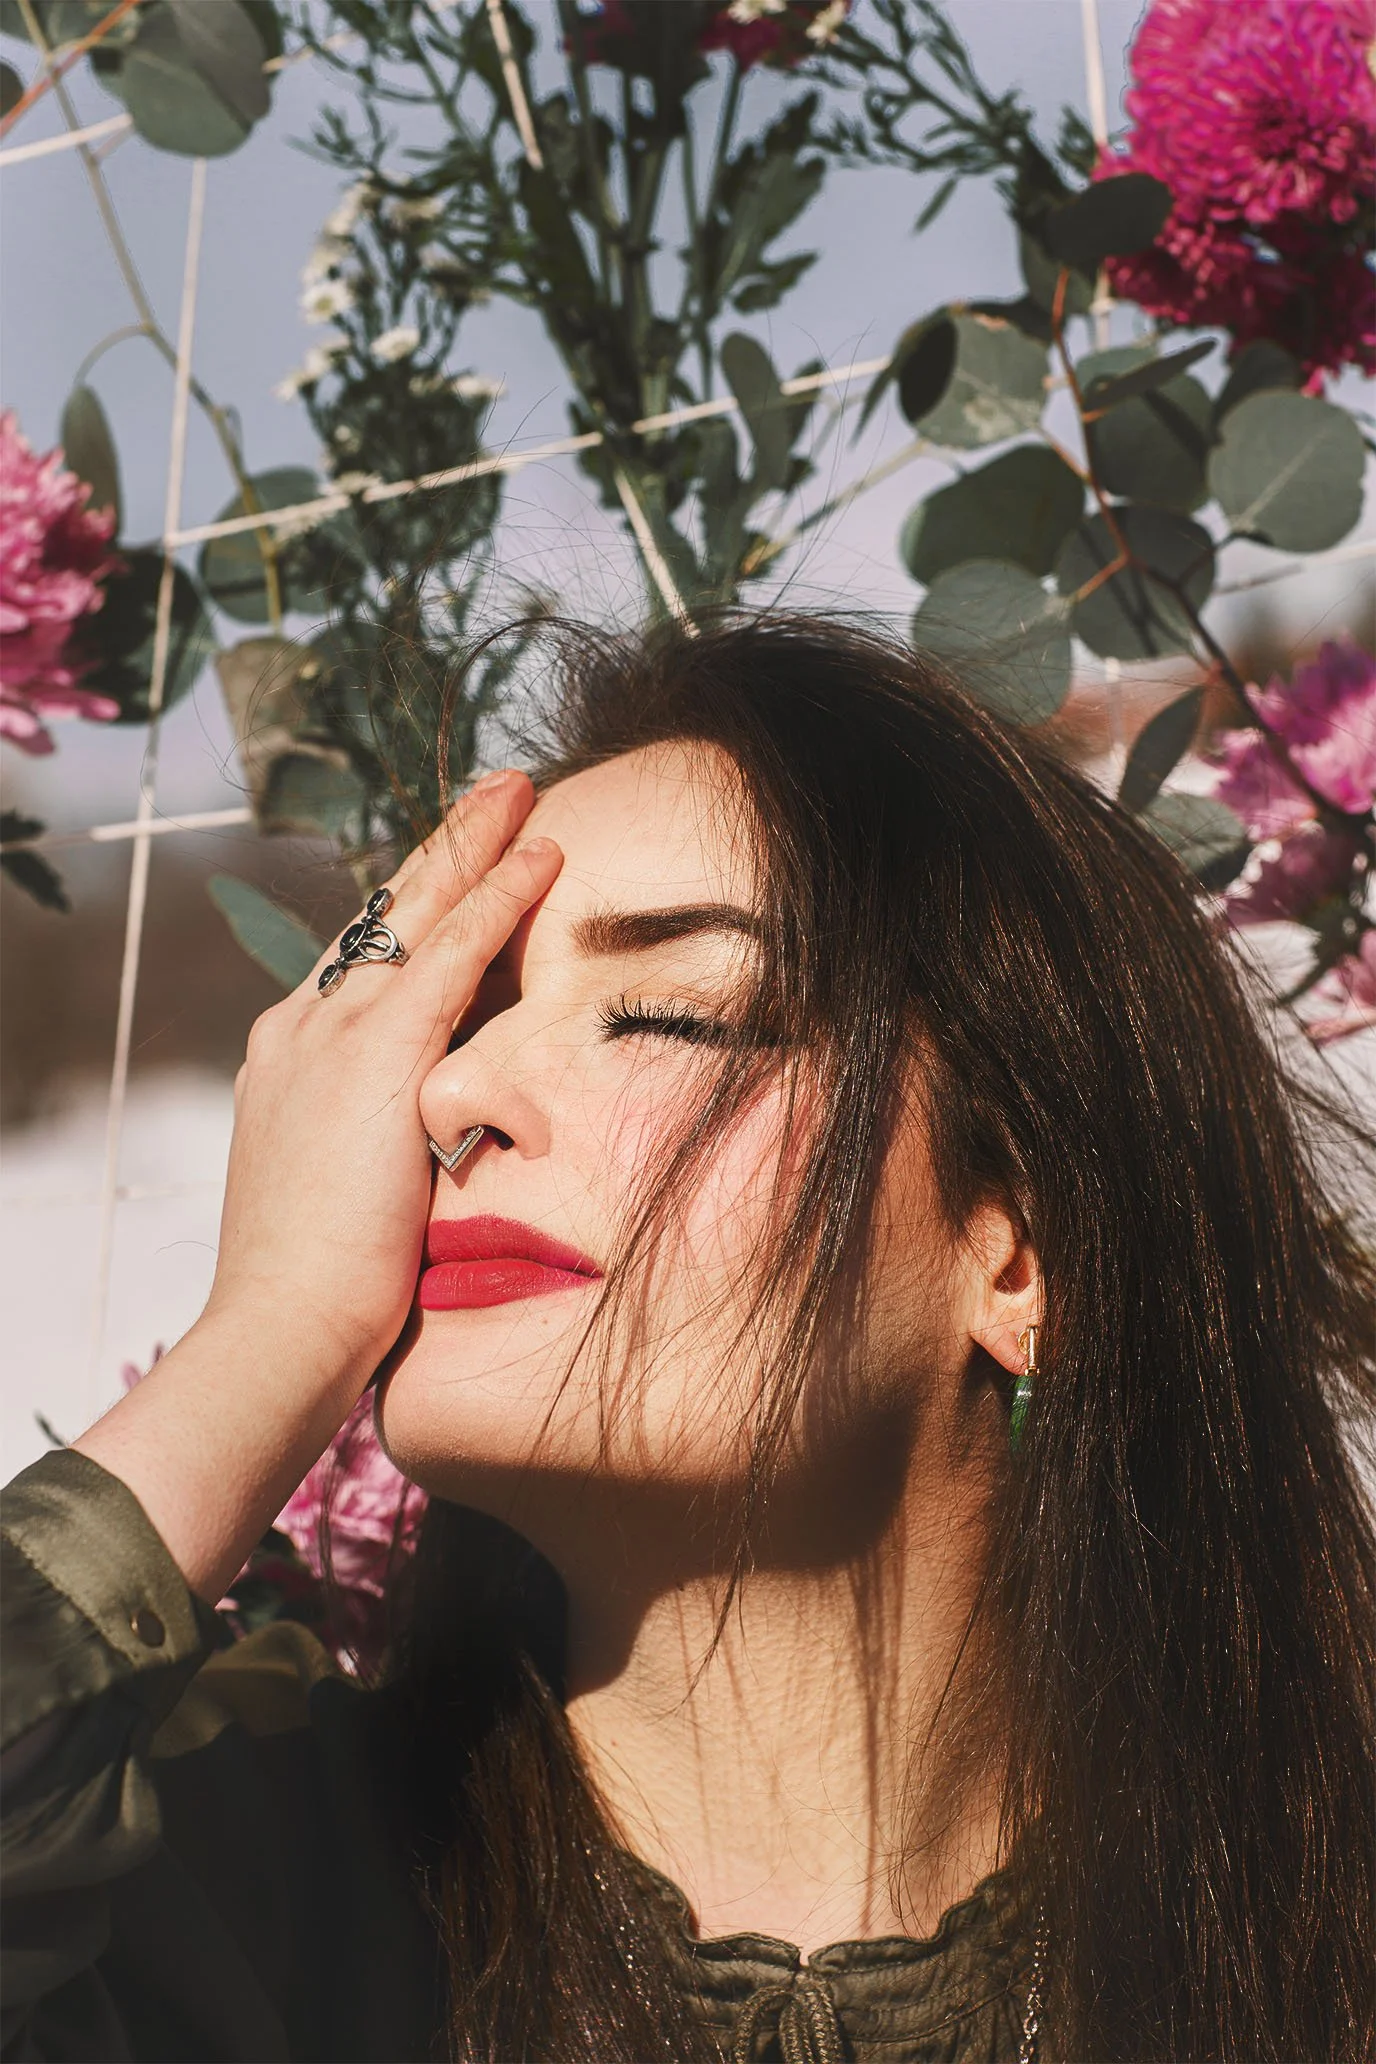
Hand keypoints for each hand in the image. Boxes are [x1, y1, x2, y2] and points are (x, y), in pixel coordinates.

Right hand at [204, 771, 561, 1388]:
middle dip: (441, 850)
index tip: (452, 868)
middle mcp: (300, 1028)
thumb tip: (432, 1140)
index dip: (410, 908)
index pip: (359, 961)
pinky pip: (451, 950)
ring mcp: (332, 1034)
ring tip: (519, 791)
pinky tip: (541, 853)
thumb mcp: (346, 1191)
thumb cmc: (317, 1289)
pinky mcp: (375, 1054)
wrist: (277, 1329)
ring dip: (474, 844)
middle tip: (492, 795)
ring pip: (415, 912)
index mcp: (287, 1058)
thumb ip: (382, 1142)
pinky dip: (498, 895)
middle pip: (380, 915)